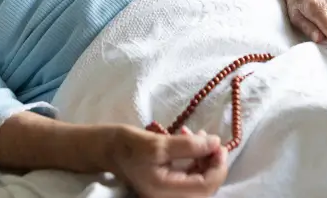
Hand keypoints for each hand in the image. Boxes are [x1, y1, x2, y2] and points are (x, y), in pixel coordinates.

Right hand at [109, 125, 227, 197]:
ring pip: (199, 180)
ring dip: (203, 158)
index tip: (219, 145)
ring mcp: (167, 193)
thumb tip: (215, 143)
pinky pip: (189, 176)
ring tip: (196, 135)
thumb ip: (188, 145)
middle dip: (212, 162)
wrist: (106, 148)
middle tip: (211, 139)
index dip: (218, 167)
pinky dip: (194, 159)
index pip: (204, 188)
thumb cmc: (128, 145)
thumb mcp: (158, 143)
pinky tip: (189, 140)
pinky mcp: (167, 185)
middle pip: (204, 187)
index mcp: (165, 193)